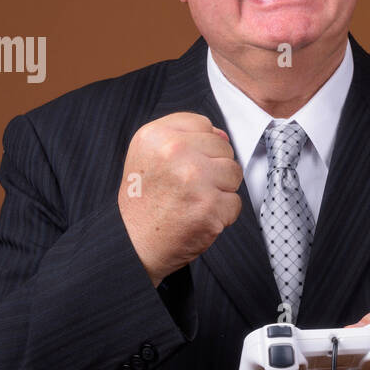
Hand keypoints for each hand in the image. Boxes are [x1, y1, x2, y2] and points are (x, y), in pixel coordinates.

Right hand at [117, 112, 242, 286]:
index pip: (204, 125)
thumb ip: (183, 137)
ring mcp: (194, 178)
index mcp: (156, 135)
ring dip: (221, 190)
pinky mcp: (209, 206)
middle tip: (187, 189)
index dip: (199, 147)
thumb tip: (223, 135)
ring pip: (234, 173)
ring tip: (194, 202)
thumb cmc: (144, 201)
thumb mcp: (149, 156)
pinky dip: (222, 214)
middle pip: (223, 148)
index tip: (182, 166)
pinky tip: (199, 218)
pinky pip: (235, 202)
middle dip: (213, 169)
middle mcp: (174, 151)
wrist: (133, 244)